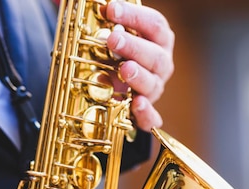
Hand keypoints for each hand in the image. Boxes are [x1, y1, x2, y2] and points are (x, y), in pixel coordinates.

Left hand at [105, 1, 174, 131]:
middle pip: (154, 55)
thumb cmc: (118, 54)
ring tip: (124, 69)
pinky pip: (151, 117)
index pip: (154, 24)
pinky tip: (137, 105)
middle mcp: (161, 64)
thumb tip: (87, 1)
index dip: (134, 15)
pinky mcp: (146, 113)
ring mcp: (154, 89)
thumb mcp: (114, 34)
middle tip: (113, 39)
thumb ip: (108, 18)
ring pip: (152, 83)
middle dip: (133, 46)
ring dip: (138, 76)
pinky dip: (146, 113)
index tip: (111, 9)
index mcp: (159, 40)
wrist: (119, 86)